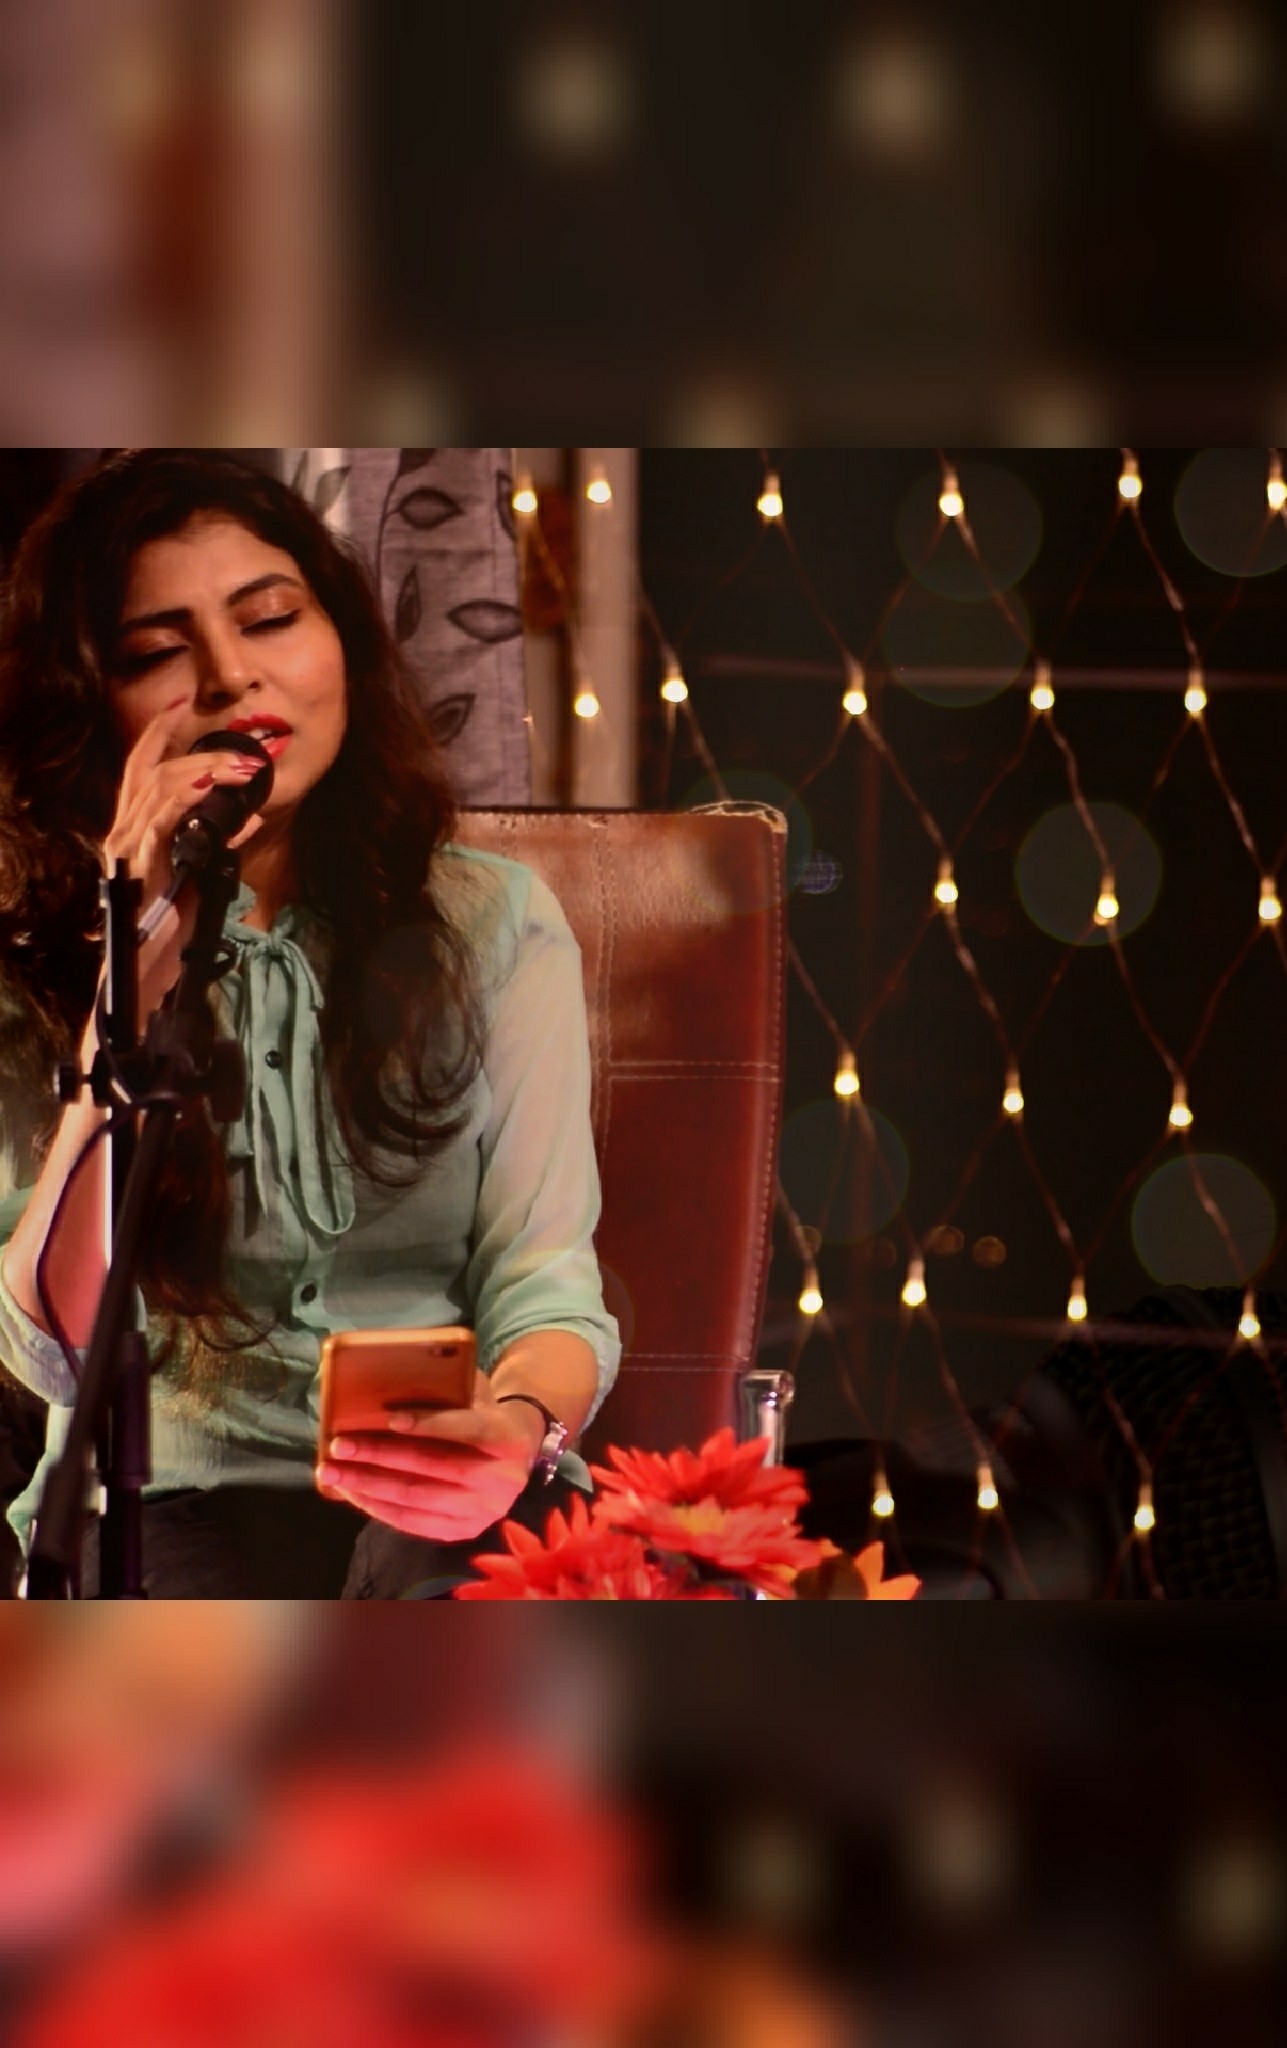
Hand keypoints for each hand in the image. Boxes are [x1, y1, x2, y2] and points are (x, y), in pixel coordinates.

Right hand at [101, 697, 266, 1007]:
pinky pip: (167, 819)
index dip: (158, 731)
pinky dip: (197, 802)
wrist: (148, 968)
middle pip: (155, 769)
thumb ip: (218, 842)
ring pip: (163, 786)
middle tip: (247, 753)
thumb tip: (247, 816)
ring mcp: (129, 845)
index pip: (140, 765)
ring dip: (209, 772)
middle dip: (203, 752)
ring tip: (246, 769)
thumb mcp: (199, 873)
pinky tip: (223, 796)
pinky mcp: (142, 865)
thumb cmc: (171, 924)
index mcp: (133, 826)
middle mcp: (123, 829)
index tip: (185, 702)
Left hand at [316, 1372, 546, 1541]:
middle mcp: (501, 1480)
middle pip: (433, 1467)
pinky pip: (412, 1522)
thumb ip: (448, 1390)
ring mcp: (482, 1511)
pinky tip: (351, 1492)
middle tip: (338, 1445)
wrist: (518, 1455)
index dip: (431, 1424)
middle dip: (380, 1455)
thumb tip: (389, 1385)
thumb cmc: (484, 1413)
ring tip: (331, 1472)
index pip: (469, 1428)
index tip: (390, 1419)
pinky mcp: (463, 1531)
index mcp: (508, 1437)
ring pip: (416, 1497)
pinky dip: (377, 1506)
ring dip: (368, 1485)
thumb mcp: (476, 1394)